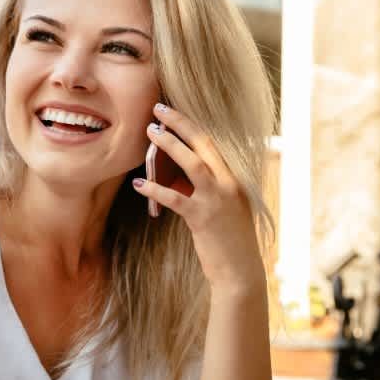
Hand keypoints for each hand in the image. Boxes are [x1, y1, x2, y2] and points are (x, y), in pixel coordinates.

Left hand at [132, 104, 263, 294]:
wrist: (240, 271)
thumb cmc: (229, 240)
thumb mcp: (224, 207)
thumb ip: (206, 188)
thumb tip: (175, 173)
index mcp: (235, 179)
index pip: (213, 143)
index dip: (192, 125)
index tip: (174, 111)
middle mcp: (229, 184)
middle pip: (204, 144)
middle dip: (180, 123)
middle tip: (159, 109)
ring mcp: (217, 200)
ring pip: (192, 163)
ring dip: (169, 145)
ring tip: (150, 133)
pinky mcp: (202, 218)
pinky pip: (174, 198)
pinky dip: (155, 189)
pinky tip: (139, 184)